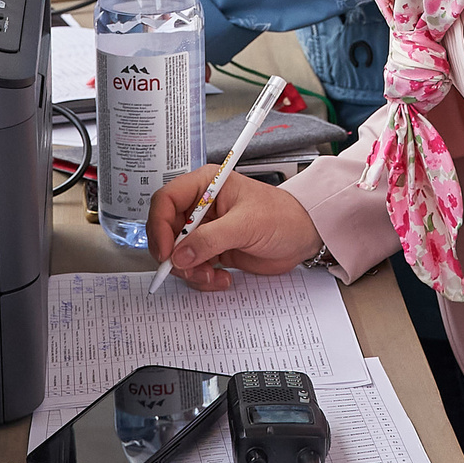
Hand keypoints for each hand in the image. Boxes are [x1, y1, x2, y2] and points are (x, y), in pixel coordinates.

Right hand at [149, 169, 321, 290]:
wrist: (304, 236)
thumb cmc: (283, 216)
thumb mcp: (246, 224)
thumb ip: (211, 239)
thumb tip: (180, 254)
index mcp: (206, 184)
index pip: (166, 200)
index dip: (159, 226)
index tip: (166, 252)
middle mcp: (201, 206)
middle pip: (167, 231)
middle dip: (176, 256)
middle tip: (192, 270)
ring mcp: (206, 229)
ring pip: (178, 254)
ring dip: (191, 271)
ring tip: (213, 275)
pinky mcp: (213, 249)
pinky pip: (194, 267)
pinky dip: (203, 277)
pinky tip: (222, 277)